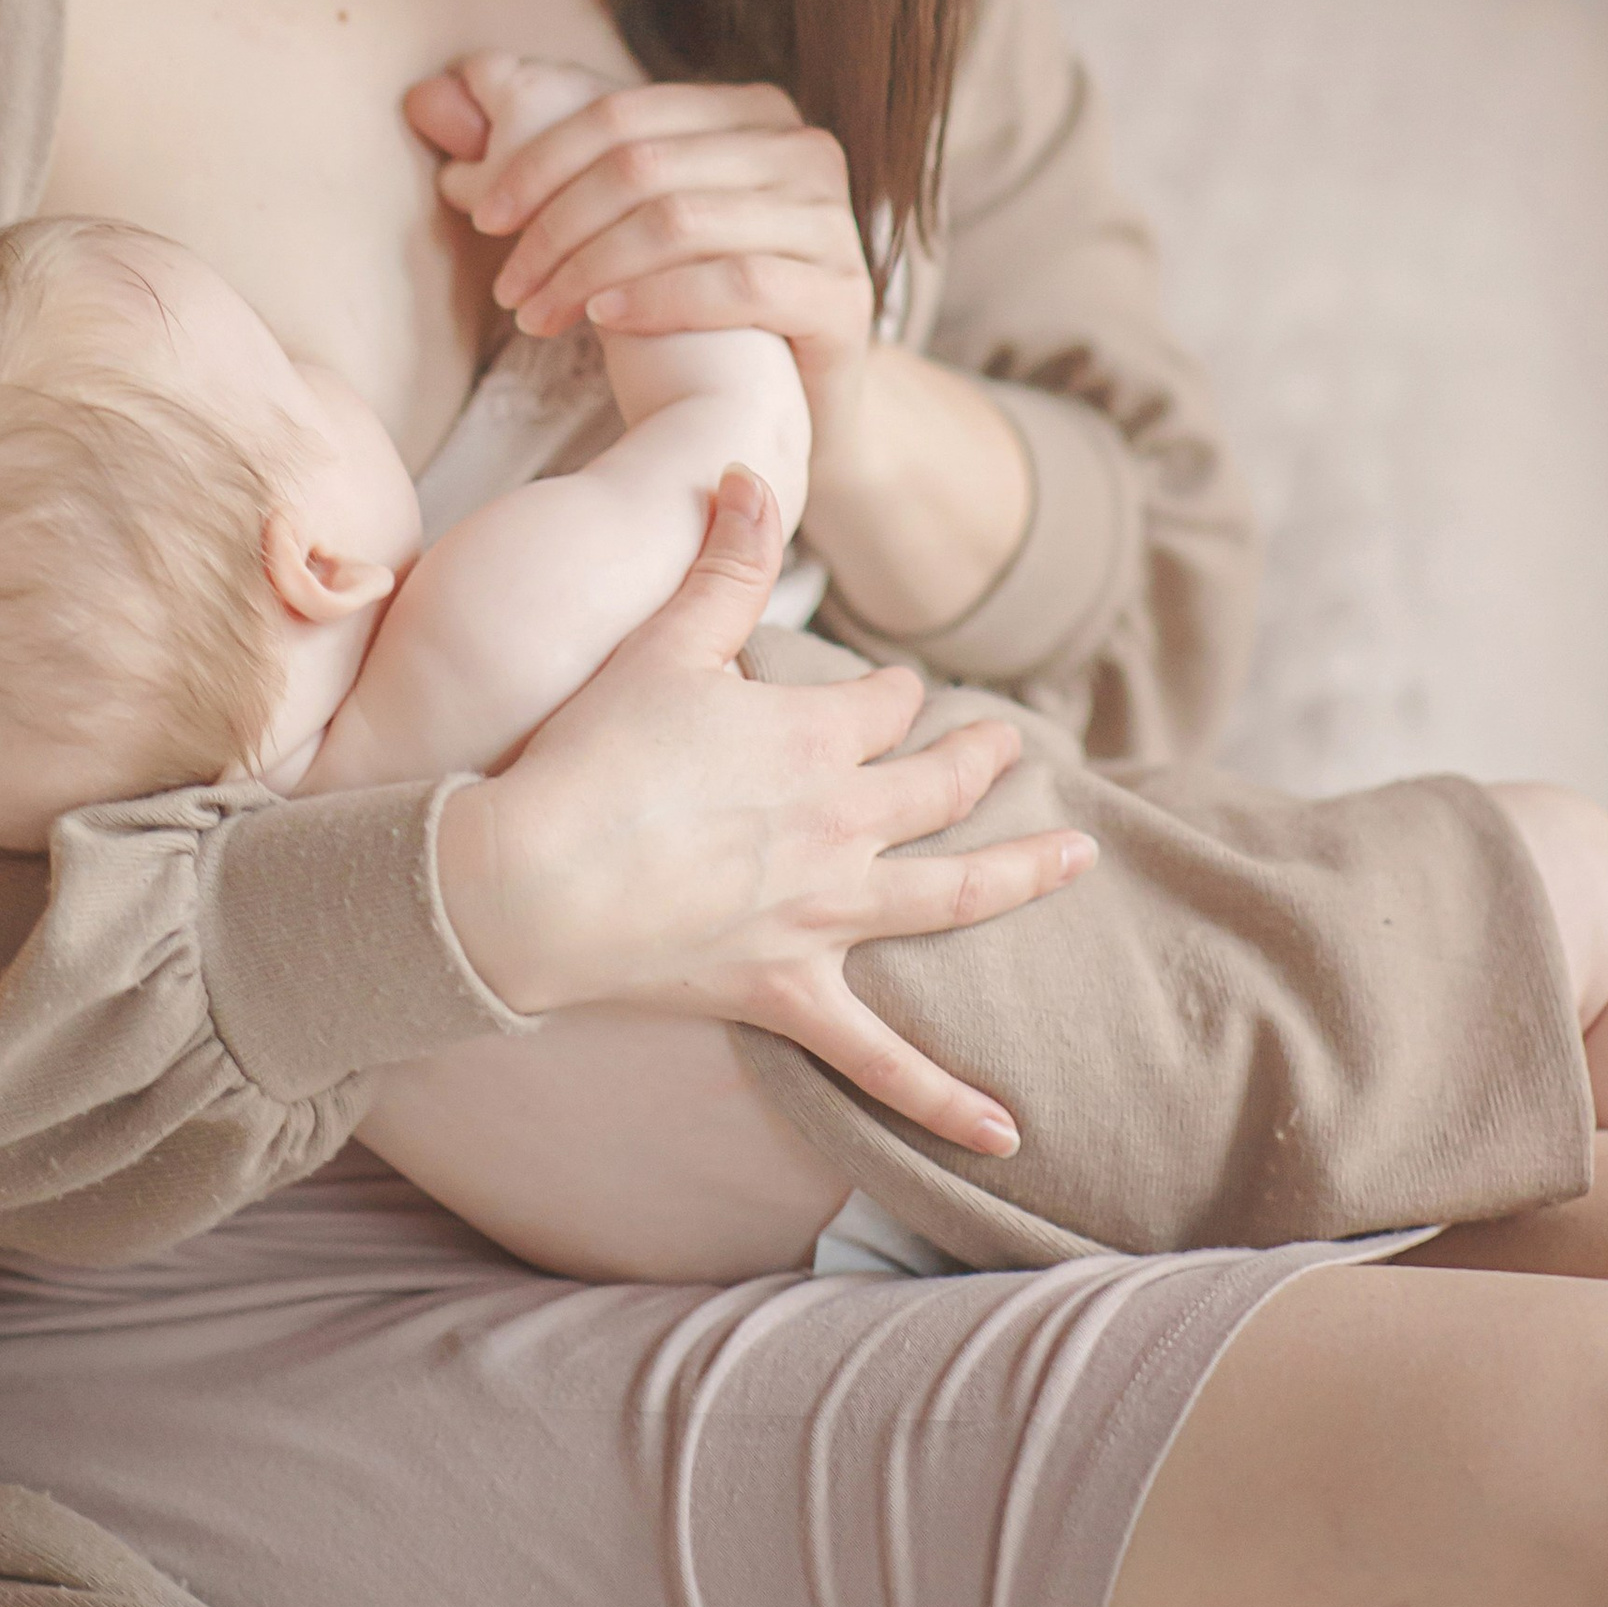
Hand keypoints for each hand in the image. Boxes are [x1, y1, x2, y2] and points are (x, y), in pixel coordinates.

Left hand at [406, 55, 876, 429]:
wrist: (795, 408)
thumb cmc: (698, 305)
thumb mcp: (624, 221)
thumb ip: (539, 157)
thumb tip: (428, 96)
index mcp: (753, 112)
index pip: (622, 114)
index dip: (540, 160)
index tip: (483, 217)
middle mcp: (803, 150)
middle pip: (643, 167)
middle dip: (556, 226)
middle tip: (508, 287)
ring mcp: (832, 221)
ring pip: (680, 221)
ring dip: (588, 269)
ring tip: (536, 314)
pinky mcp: (844, 295)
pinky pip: (736, 282)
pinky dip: (656, 298)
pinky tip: (603, 323)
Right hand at [434, 468, 1096, 1155]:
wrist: (528, 883)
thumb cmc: (588, 758)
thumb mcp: (661, 643)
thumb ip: (722, 561)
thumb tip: (750, 471)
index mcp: (816, 737)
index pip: (889, 703)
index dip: (894, 692)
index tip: (891, 691)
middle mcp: (842, 824)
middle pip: (939, 785)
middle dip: (977, 761)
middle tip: (1008, 751)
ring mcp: (825, 917)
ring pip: (953, 897)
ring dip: (1022, 875)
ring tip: (1079, 858)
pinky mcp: (790, 994)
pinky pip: (884, 1062)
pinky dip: (946, 1103)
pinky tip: (1006, 1135)